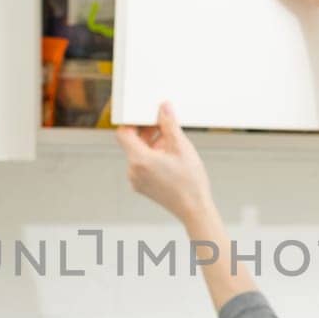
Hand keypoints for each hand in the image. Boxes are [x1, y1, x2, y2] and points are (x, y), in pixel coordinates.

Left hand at [114, 101, 213, 225]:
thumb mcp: (181, 147)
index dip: (133, 122)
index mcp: (139, 160)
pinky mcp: (143, 186)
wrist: (195, 210)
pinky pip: (143, 166)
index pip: (123, 133)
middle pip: (132, 143)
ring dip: (152, 144)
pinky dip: (153, 157)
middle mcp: (133, 171)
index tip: (147, 117)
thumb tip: (163, 107)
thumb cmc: (190, 182)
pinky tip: (171, 156)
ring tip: (172, 142)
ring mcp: (136, 180)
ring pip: (139, 154)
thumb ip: (169, 124)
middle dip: (147, 132)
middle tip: (164, 125)